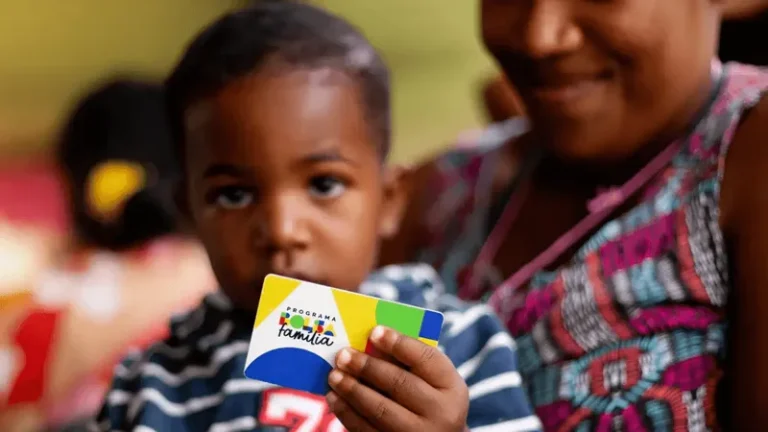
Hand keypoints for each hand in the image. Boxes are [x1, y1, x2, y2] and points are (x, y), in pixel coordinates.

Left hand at [326, 326, 468, 431]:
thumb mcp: (433, 382)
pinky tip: (334, 398)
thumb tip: (368, 343)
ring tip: (334, 375)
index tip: (375, 331)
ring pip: (380, 410)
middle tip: (343, 354)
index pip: (426, 359)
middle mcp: (441, 413)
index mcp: (452, 387)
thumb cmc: (428, 400)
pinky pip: (367, 430)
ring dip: (352, 390)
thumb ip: (409, 363)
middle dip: (367, 367)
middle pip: (399, 384)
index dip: (399, 343)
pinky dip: (347, 413)